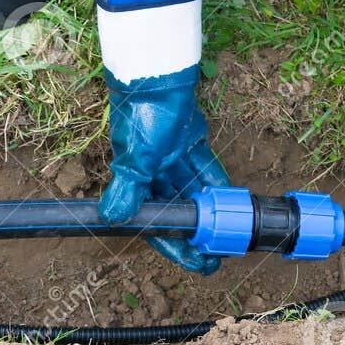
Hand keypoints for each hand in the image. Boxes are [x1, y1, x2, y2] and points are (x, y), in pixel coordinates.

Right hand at [97, 66, 229, 273]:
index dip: (175, 246)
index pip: (156, 223)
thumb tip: (112, 219)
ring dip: (209, 213)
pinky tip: (232, 202)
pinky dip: (218, 186)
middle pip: (177, 212)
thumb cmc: (141, 118)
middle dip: (197, 235)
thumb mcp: (135, 159)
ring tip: (229, 234)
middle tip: (217, 257)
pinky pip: (206, 171)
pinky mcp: (191, 145)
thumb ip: (128, 190)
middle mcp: (153, 174)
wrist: (158, 80)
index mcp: (135, 181)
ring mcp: (172, 160)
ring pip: (194, 194)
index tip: (196, 264)